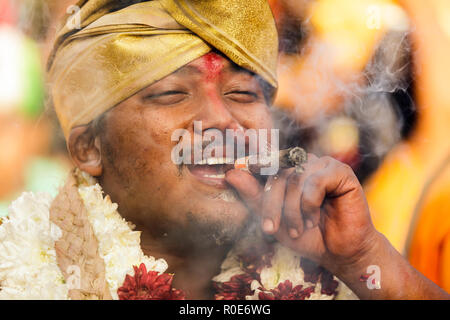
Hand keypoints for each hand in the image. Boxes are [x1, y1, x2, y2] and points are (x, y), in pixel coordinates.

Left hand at [225, 154, 378, 271]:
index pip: (266, 166)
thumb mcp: (274, 218)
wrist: (338, 253)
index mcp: (290, 170)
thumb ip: (254, 196)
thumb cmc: (307, 235)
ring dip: (292, 208)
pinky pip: (315, 180)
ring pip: (295, 177)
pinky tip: (313, 218)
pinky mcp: (341, 172)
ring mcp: (324, 165)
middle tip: (271, 228)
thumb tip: (231, 173)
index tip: (234, 179)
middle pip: (279, 173)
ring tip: (300, 228)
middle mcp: (306, 163)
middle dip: (272, 204)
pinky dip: (309, 202)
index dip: (253, 176)